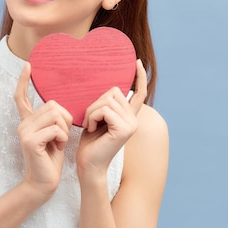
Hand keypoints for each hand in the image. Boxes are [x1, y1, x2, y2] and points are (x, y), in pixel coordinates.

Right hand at [14, 62, 73, 199]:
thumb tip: (60, 106)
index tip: (28, 65)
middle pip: (52, 105)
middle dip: (65, 119)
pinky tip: (56, 148)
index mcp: (28, 121)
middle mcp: (23, 124)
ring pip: (55, 115)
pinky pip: (55, 129)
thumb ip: (53, 119)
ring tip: (58, 143)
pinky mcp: (30, 141)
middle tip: (61, 136)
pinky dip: (62, 138)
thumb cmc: (51, 159)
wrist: (43, 183)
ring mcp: (24, 132)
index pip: (22, 97)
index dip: (24, 81)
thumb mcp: (54, 134)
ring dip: (64, 130)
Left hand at [77, 59, 147, 176]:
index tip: (137, 62)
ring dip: (91, 111)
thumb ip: (106, 105)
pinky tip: (90, 129)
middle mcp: (134, 118)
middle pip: (114, 91)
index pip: (139, 93)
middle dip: (96, 103)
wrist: (87, 165)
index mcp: (129, 116)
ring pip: (107, 100)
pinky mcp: (125, 128)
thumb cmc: (89, 143)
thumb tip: (108, 89)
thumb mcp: (97, 118)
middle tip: (90, 121)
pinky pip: (104, 109)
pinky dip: (92, 117)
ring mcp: (131, 124)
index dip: (140, 76)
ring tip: (89, 126)